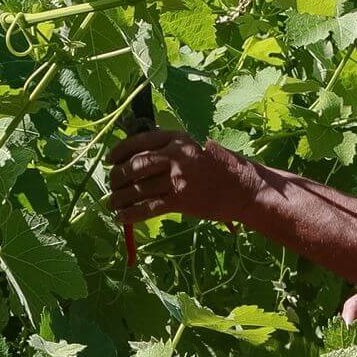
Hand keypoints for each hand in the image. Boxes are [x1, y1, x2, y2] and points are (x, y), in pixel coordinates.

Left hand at [107, 130, 266, 225]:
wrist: (246, 188)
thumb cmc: (224, 167)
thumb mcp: (197, 147)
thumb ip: (172, 149)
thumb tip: (141, 158)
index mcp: (178, 138)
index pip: (139, 142)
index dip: (119, 152)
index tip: (110, 161)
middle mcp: (175, 155)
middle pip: (134, 166)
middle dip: (117, 178)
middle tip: (112, 186)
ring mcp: (177, 178)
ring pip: (136, 188)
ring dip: (119, 198)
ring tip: (111, 204)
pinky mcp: (180, 200)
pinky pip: (146, 207)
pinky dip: (130, 213)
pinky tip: (121, 217)